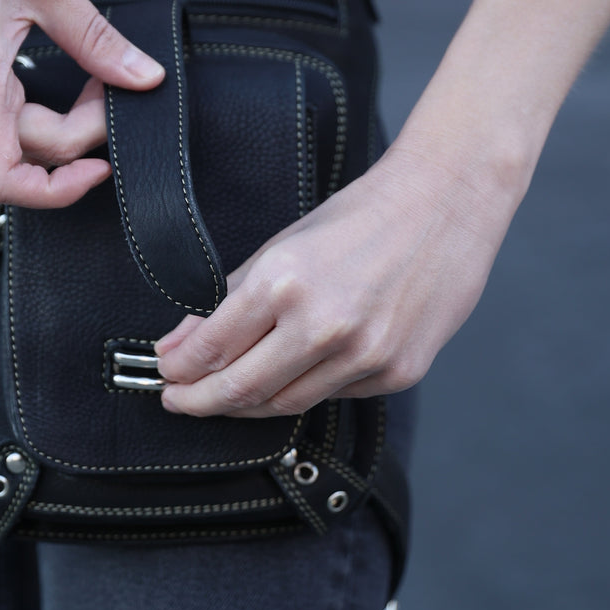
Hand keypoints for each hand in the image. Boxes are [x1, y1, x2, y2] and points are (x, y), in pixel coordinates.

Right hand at [0, 0, 163, 207]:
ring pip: (9, 139)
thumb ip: (97, 41)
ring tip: (93, 84)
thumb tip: (143, 77)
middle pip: (23, 156)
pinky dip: (32, 110)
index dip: (61, 189)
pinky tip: (58, 78)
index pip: (7, 182)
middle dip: (79, 134)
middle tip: (114, 89)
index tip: (102, 162)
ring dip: (56, 124)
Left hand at [154, 144, 514, 414]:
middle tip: (178, 402)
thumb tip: (180, 343)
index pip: (211, 349)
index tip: (164, 373)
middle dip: (199, 402)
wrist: (445, 204)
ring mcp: (365, 356)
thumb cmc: (360, 217)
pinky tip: (292, 375)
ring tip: (224, 397)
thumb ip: (227, 300)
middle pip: (241, 391)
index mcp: (285, 283)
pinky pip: (333, 395)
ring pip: (286, 404)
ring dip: (246, 405)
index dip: (178, 370)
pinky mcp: (397, 373)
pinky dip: (304, 389)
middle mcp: (324, 326)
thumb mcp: (281, 246)